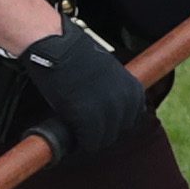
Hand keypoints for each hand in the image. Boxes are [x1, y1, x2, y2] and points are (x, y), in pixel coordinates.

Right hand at [15, 19, 151, 162]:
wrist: (56, 45)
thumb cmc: (77, 56)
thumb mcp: (109, 70)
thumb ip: (115, 90)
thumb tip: (112, 110)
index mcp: (133, 89)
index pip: (132, 119)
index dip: (113, 122)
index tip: (98, 122)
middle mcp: (124, 100)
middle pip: (118, 131)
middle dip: (102, 132)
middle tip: (83, 128)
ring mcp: (107, 109)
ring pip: (103, 139)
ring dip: (90, 139)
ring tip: (75, 132)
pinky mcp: (87, 116)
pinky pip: (89, 141)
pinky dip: (80, 143)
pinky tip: (70, 137)